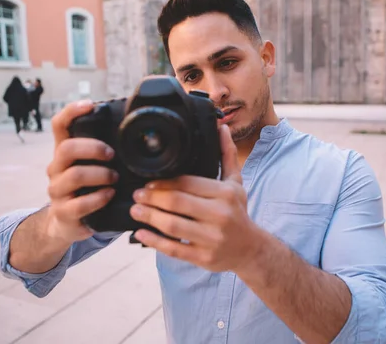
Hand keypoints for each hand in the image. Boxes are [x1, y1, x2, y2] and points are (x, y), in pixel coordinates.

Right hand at [44, 100, 118, 244]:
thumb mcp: (92, 167)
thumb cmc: (87, 189)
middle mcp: (56, 168)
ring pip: (74, 176)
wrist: (68, 223)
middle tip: (112, 154)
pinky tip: (109, 195)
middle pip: (66, 148)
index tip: (90, 105)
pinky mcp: (63, 212)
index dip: (71, 112)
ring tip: (115, 178)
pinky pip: (79, 203)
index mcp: (64, 153)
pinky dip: (98, 198)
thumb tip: (136, 134)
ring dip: (99, 174)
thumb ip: (105, 152)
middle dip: (93, 148)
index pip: (59, 125)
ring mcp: (57, 190)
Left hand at [130, 124, 260, 271]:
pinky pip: (173, 249)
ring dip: (149, 217)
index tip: (148, 182)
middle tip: (137, 194)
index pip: (188, 183)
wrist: (250, 249)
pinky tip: (140, 234)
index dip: (164, 183)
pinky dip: (154, 241)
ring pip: (173, 226)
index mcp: (225, 194)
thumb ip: (226, 155)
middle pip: (177, 203)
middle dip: (152, 198)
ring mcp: (211, 238)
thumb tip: (220, 127)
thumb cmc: (238, 212)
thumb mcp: (236, 183)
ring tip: (135, 210)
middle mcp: (220, 215)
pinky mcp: (203, 257)